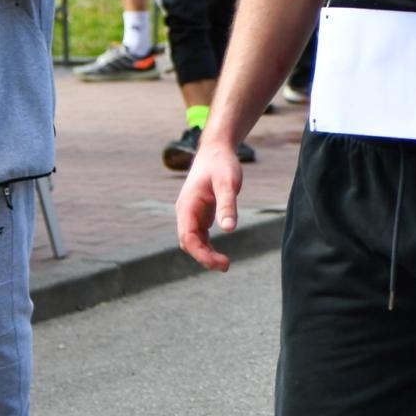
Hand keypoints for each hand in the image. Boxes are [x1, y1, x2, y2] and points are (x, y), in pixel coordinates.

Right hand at [175, 139, 243, 271]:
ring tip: (224, 263)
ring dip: (205, 252)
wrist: (216, 149)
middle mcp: (185, 211)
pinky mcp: (198, 212)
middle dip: (204, 257)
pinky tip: (219, 252)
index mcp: (187, 206)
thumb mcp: (228, 183)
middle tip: (226, 265)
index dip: (202, 254)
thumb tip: (229, 229)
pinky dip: (207, 245)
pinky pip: (198, 234)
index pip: (188, 238)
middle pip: (188, 242)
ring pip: (193, 240)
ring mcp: (190, 212)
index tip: (220, 263)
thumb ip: (227, 205)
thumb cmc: (221, 164)